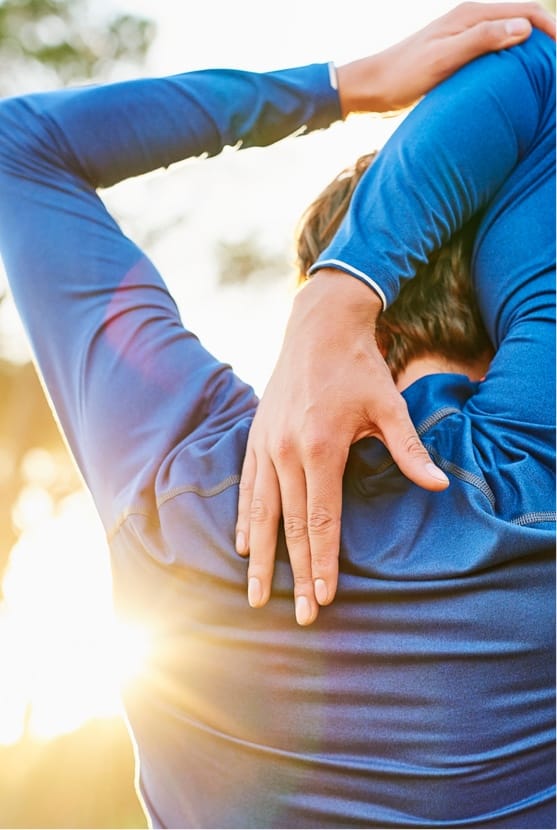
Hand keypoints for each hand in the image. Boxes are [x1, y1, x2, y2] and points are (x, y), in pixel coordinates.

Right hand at [236, 272, 448, 625]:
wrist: (317, 328)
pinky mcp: (255, 437)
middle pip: (290, 525)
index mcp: (320, 447)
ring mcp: (265, 445)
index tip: (323, 599)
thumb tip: (438, 485)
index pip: (321, 519)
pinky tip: (242, 544)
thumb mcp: (388, 406)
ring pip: (261, 513)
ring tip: (255, 594)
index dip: (323, 562)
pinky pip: (246, 487)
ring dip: (260, 557)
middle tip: (298, 617)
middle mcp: (286, 452)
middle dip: (293, 574)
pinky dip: (244, 519)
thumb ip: (409, 450)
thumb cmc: (358, 368)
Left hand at [336, 2, 555, 115]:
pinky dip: (512, 59)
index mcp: (471, 14)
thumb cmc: (404, 76)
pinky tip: (517, 79)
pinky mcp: (458, 52)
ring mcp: (464, 35)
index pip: (526, 11)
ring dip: (531, 48)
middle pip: (522, 19)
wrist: (372, 86)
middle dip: (546, 36)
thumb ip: (482, 40)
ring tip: (547, 73)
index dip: (551, 28)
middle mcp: (470, 19)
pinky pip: (495, 49)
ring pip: (510, 34)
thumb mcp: (444, 60)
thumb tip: (523, 27)